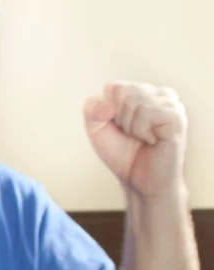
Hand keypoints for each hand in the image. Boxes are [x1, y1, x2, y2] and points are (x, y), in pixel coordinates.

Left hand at [85, 82, 187, 200]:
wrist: (139, 181)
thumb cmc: (122, 154)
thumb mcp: (97, 130)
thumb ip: (92, 110)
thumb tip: (106, 104)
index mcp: (144, 93)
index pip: (113, 87)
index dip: (107, 112)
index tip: (120, 128)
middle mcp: (161, 94)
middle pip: (122, 92)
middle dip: (119, 119)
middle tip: (133, 135)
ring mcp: (172, 104)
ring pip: (134, 101)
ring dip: (130, 126)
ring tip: (143, 138)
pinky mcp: (176, 117)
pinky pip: (147, 112)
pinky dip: (140, 130)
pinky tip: (152, 140)